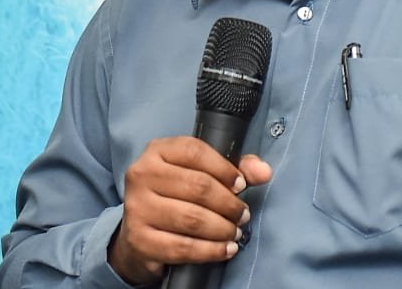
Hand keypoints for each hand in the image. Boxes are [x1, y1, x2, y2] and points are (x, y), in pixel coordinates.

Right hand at [109, 137, 271, 284]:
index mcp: (157, 150)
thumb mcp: (200, 173)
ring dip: (222, 228)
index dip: (224, 168)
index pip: (195, 151)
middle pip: (197, 187)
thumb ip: (234, 168)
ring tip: (235, 232)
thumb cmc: (174, 196)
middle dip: (228, 204)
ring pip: (192, 219)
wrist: (139, 232)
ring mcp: (137, 208)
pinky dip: (211, 251)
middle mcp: (142, 175)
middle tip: (243, 215)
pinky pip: (183, 247)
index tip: (241, 185)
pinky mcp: (140, 240)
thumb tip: (264, 171)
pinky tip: (225, 249)